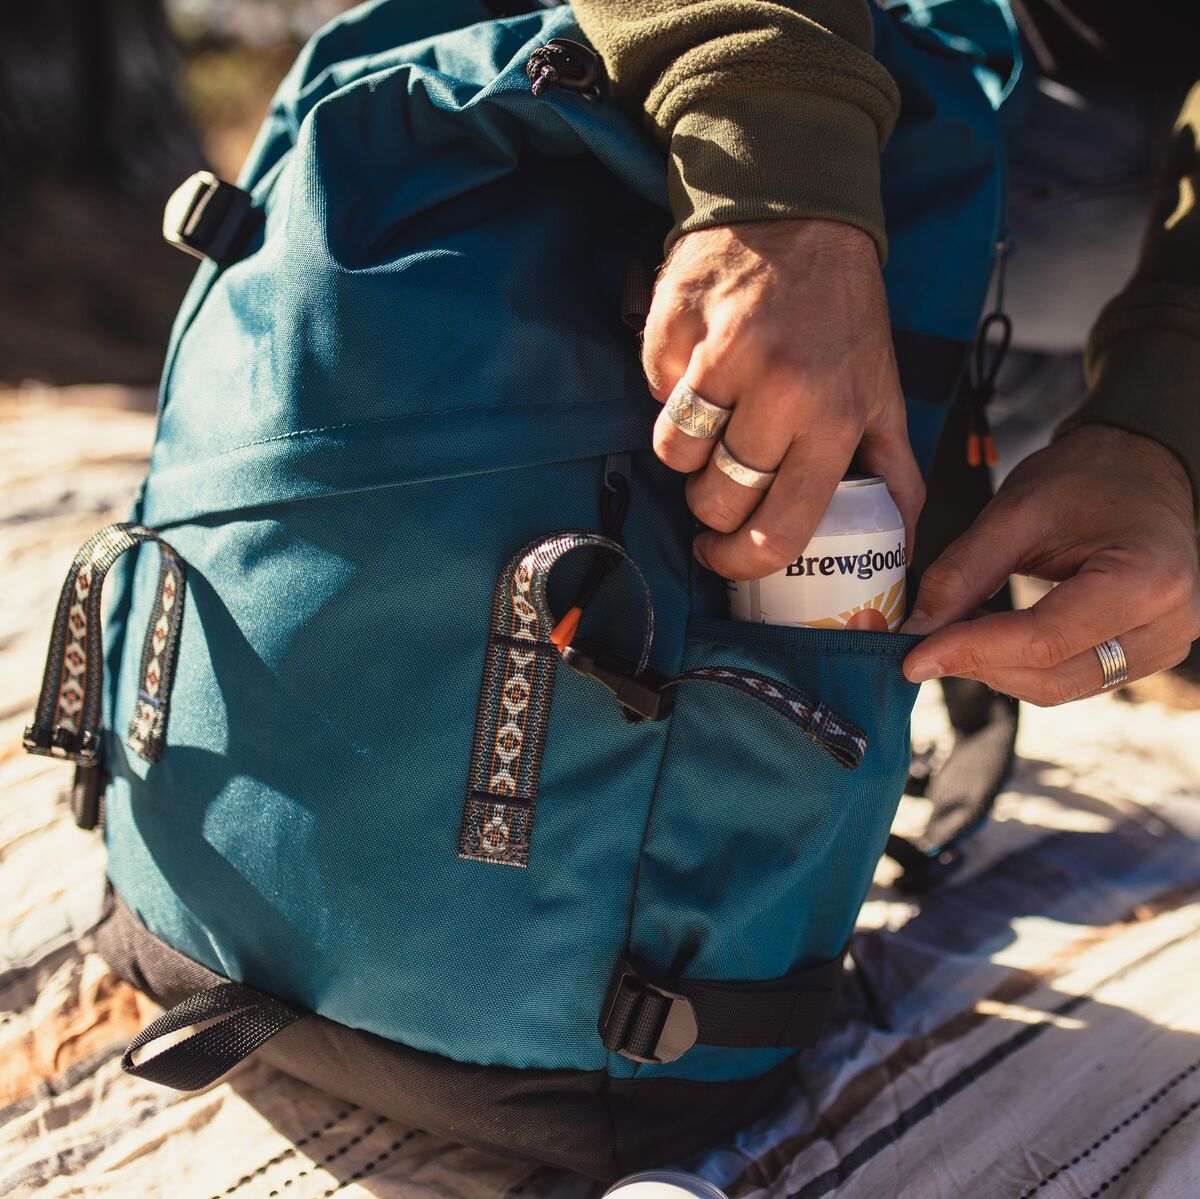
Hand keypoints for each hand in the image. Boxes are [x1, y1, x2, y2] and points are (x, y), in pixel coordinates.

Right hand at [644, 218, 924, 579]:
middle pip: (715, 499)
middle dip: (711, 501)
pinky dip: (669, 388)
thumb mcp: (883, 393)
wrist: (798, 211)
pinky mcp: (678, 324)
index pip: (780, 529)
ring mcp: (725, 354)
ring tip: (714, 412)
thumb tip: (899, 551)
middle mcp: (783, 390)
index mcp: (836, 419)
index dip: (742, 562)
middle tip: (723, 474)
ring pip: (675, 453)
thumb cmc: (841, 315)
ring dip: (688, 446)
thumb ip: (892, 474)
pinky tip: (699, 362)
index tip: (723, 558)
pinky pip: (654, 393)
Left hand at [901, 426, 1199, 703]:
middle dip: (978, 663)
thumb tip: (917, 630)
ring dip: (996, 667)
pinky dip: (1020, 664)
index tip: (913, 656)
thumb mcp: (1016, 511)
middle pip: (1052, 676)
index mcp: (1148, 578)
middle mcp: (1169, 623)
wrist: (1141, 467)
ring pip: (1058, 686)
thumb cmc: (1088, 477)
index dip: (971, 652)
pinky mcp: (1145, 656)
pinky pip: (1071, 678)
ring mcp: (1163, 646)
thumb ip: (962, 573)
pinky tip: (990, 633)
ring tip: (958, 628)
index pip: (1045, 640)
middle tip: (924, 641)